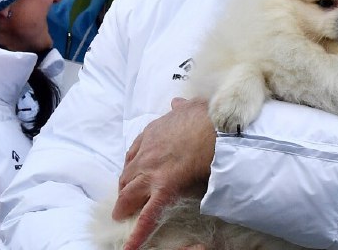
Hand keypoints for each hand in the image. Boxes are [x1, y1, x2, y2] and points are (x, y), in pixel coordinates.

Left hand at [114, 97, 215, 249]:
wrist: (215, 123)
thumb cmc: (206, 115)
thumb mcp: (188, 106)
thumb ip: (180, 107)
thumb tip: (177, 102)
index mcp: (152, 133)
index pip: (134, 154)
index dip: (132, 167)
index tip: (133, 173)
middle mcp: (146, 152)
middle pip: (127, 175)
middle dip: (125, 188)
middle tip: (125, 199)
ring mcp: (152, 170)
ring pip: (130, 194)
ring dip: (125, 206)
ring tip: (122, 217)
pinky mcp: (164, 187)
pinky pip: (148, 214)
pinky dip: (138, 232)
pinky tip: (130, 246)